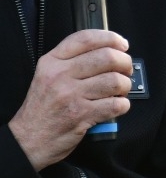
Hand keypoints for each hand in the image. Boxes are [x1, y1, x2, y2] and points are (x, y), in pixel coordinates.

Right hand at [9, 31, 131, 170]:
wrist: (28, 139)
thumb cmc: (43, 108)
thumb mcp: (47, 76)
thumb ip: (72, 61)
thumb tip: (109, 51)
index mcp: (52, 62)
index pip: (86, 38)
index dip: (111, 38)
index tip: (122, 44)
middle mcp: (60, 75)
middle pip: (107, 57)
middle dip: (125, 63)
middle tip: (125, 71)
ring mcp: (71, 95)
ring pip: (115, 80)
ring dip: (125, 86)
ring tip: (119, 91)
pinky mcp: (81, 115)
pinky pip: (116, 104)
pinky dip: (122, 105)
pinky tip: (115, 106)